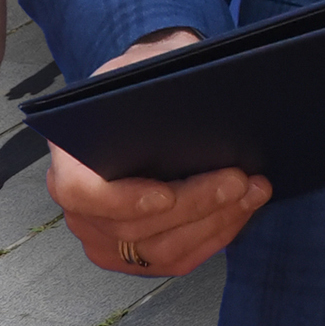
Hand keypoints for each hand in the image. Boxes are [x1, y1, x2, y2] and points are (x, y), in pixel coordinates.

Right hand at [51, 31, 268, 277]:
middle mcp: (81, 210)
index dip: (122, 200)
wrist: (147, 101)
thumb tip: (194, 98)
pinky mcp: (139, 253)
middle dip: (196, 205)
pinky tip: (243, 209)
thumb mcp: (140, 67)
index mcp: (70, 163)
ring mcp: (108, 238)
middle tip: (241, 179)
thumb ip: (153, 80)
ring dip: (216, 222)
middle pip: (134, 227)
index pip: (81, 194)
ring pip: (161, 249)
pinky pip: (177, 258)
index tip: (167, 195)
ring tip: (254, 190)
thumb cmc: (142, 84)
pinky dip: (216, 236)